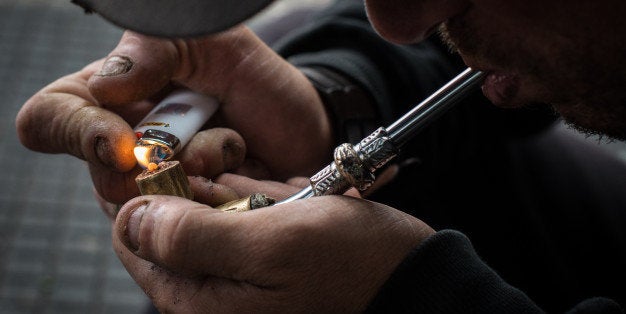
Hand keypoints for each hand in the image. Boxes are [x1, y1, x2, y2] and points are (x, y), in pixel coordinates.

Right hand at [16, 26, 332, 203]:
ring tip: (232, 148)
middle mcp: (123, 150)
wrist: (306, 126)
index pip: (50, 120)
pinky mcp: (190, 221)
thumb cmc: (256, 80)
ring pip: (147, 209)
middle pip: (103, 179)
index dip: (75, 132)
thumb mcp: (213, 44)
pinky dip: (218, 198)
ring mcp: (155, 190)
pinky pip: (186, 228)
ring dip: (197, 177)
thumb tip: (104, 86)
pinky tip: (241, 172)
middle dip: (160, 164)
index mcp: (110, 99)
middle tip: (209, 139)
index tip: (123, 141)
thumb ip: (155, 50)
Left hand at [113, 174, 433, 312]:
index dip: (146, 195)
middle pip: (172, 221)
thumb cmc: (350, 266)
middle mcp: (213, 286)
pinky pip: (242, 209)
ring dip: (235, 187)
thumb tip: (131, 216)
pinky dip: (257, 193)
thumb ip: (191, 237)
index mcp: (199, 297)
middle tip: (243, 181)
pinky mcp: (265, 247)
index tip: (176, 164)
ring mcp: (241, 265)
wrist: (410, 276)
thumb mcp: (269, 247)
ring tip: (279, 197)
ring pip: (208, 208)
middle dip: (199, 188)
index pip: (136, 240)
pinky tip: (289, 196)